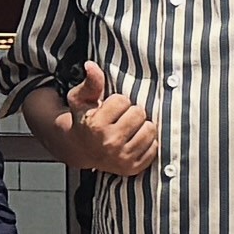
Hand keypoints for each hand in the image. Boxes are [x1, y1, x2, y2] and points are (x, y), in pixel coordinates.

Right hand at [50, 61, 161, 182]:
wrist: (80, 150)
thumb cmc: (83, 120)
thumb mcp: (81, 99)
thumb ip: (90, 82)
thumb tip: (91, 65)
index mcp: (95, 125)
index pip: (123, 100)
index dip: (117, 101)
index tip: (109, 109)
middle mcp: (109, 143)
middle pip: (139, 113)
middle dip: (131, 112)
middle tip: (120, 119)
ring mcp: (122, 158)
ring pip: (150, 130)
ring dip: (141, 126)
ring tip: (128, 129)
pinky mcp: (133, 168)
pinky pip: (154, 147)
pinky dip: (147, 142)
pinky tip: (133, 141)